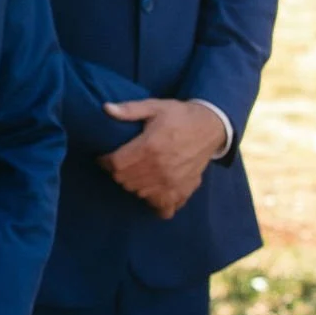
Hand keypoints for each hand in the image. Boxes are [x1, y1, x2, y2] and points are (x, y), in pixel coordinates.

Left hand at [100, 96, 225, 218]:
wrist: (210, 127)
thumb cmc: (179, 116)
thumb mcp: (155, 107)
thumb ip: (129, 110)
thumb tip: (106, 108)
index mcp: (149, 147)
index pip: (115, 165)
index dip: (104, 161)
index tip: (105, 157)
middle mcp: (159, 168)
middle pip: (124, 180)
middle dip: (117, 172)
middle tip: (122, 162)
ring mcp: (171, 182)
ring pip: (138, 193)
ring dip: (133, 184)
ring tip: (136, 172)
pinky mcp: (183, 190)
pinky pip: (163, 207)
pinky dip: (154, 202)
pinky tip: (152, 190)